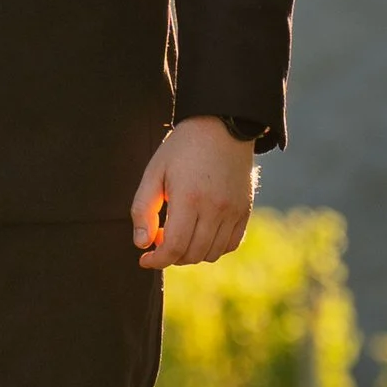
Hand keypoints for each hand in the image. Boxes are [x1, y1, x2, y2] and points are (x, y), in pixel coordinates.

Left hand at [131, 117, 255, 268]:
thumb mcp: (154, 171)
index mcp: (189, 198)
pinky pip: (230, 244)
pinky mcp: (245, 210)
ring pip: (211, 253)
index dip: (157, 260)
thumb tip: (142, 244)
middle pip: (192, 254)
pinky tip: (199, 234)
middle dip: (171, 256)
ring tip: (179, 235)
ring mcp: (233, 211)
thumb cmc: (181, 148)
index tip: (144, 258)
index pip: (174, 247)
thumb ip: (143, 208)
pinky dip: (213, 248)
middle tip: (159, 240)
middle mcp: (215, 208)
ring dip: (191, 254)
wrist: (221, 126)